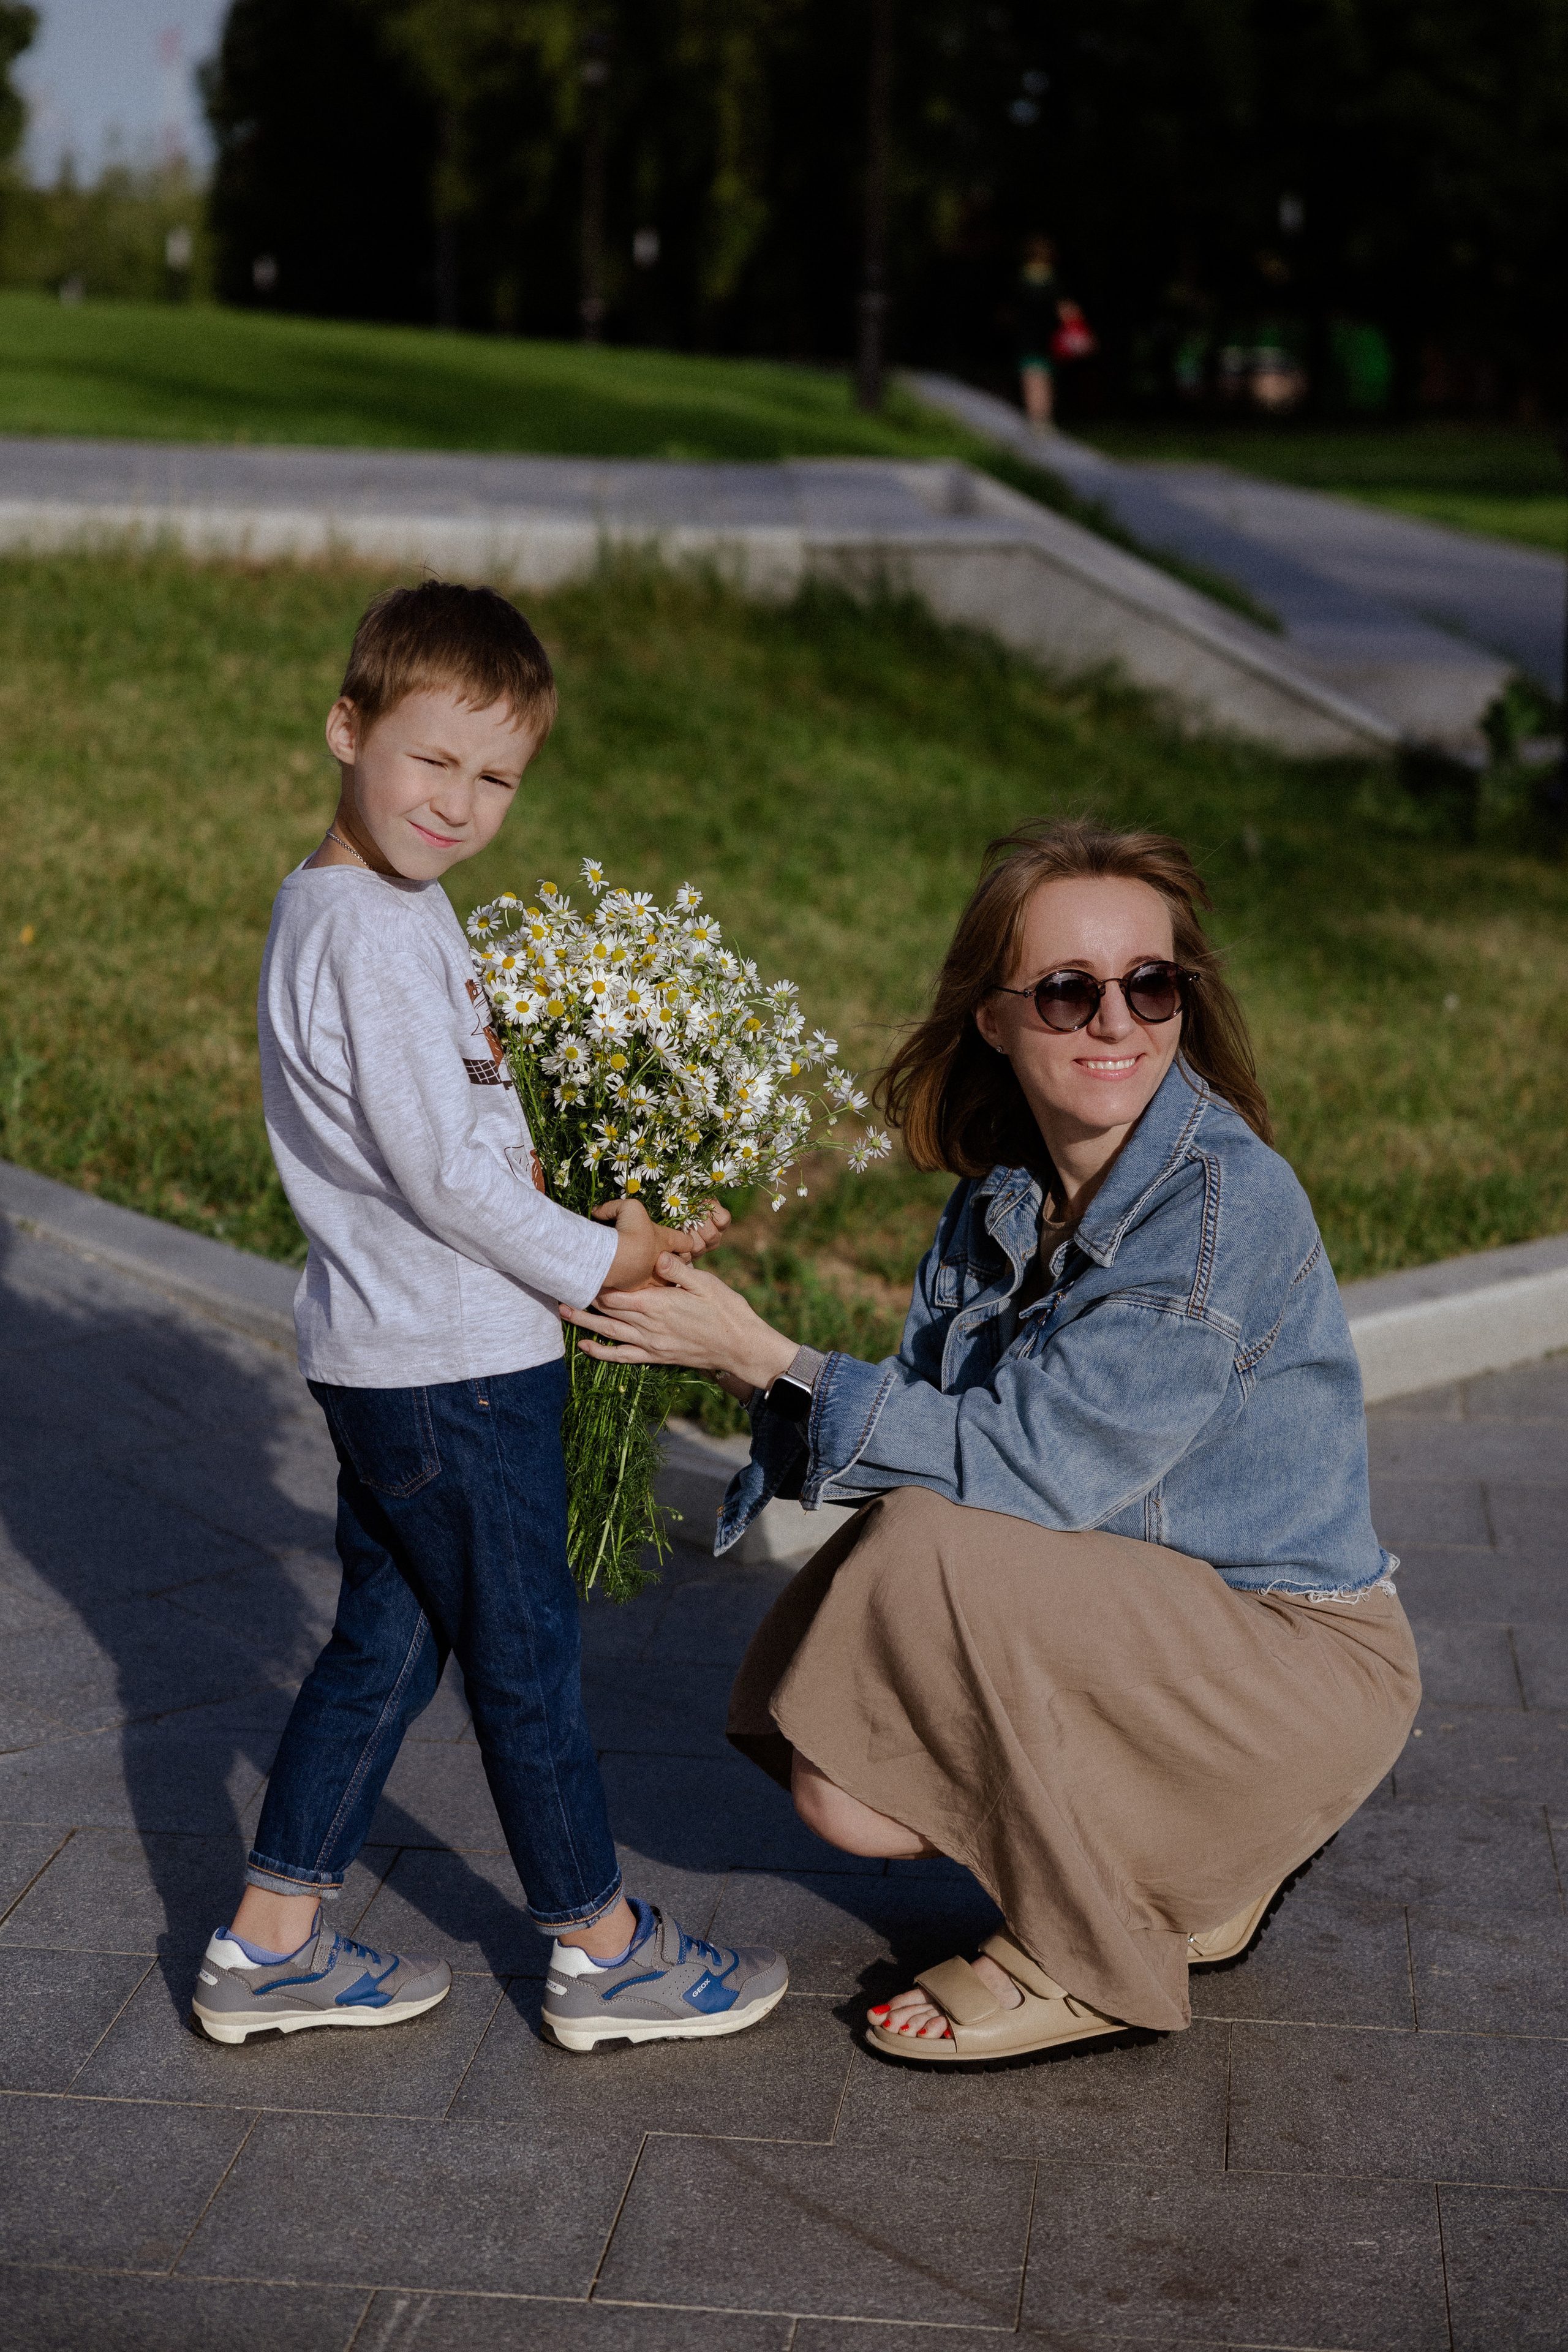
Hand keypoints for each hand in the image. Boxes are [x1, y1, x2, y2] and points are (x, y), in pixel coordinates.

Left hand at [563, 1255, 797, 1393]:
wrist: (740, 1346)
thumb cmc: (726, 1310)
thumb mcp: (705, 1283)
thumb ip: (677, 1269)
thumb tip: (656, 1256)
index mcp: (658, 1304)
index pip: (616, 1294)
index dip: (597, 1283)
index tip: (582, 1270)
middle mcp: (649, 1326)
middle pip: (608, 1311)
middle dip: (585, 1299)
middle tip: (562, 1286)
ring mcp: (651, 1344)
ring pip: (609, 1334)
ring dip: (584, 1323)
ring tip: (562, 1312)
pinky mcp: (656, 1357)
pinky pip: (622, 1357)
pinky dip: (601, 1353)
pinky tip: (585, 1347)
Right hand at [590, 1197, 727, 1294]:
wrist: (617, 1259)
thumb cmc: (628, 1231)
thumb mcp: (628, 1208)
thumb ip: (615, 1207)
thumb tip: (598, 1212)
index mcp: (666, 1240)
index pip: (687, 1242)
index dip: (686, 1241)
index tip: (681, 1242)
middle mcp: (665, 1261)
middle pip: (681, 1264)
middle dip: (678, 1262)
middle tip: (667, 1260)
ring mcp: (654, 1278)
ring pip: (667, 1281)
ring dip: (662, 1278)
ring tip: (653, 1275)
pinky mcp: (640, 1290)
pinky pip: (648, 1293)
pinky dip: (642, 1288)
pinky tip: (634, 1285)